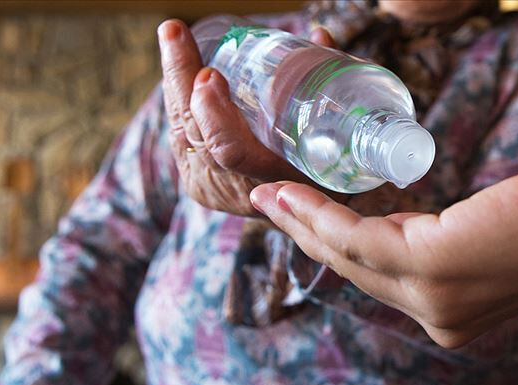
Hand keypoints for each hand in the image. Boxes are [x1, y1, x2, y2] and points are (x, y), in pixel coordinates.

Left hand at [157, 20, 335, 215]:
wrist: (317, 217)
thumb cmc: (338, 173)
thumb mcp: (343, 133)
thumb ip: (332, 86)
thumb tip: (319, 36)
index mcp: (275, 184)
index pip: (229, 151)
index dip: (215, 114)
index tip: (211, 75)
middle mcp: (238, 191)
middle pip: (196, 133)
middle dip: (181, 77)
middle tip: (176, 33)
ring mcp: (215, 190)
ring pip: (183, 132)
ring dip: (176, 84)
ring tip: (174, 40)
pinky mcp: (200, 185)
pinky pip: (182, 139)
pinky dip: (179, 102)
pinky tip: (177, 71)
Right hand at [251, 168, 517, 347]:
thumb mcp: (477, 241)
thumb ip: (432, 244)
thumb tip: (394, 223)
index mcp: (446, 317)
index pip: (377, 281)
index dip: (333, 249)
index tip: (301, 222)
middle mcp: (435, 318)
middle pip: (354, 272)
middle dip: (306, 235)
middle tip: (270, 203)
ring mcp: (432, 298)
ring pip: (350, 256)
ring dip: (304, 222)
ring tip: (272, 194)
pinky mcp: (433, 265)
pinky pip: (362, 238)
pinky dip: (323, 214)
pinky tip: (296, 194)